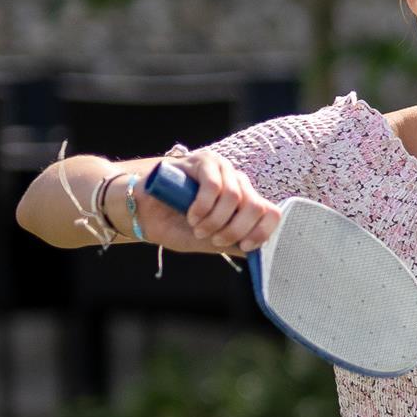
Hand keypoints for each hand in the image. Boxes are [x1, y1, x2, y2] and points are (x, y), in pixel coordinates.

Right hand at [123, 151, 281, 255]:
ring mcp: (223, 169)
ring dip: (215, 220)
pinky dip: (203, 206)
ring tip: (197, 227)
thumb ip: (234, 244)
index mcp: (245, 201)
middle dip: (235, 230)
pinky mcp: (204, 161)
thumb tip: (259, 254)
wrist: (145, 213)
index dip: (263, 231)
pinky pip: (213, 186)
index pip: (271, 212)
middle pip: (255, 206)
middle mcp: (238, 183)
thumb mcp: (209, 242)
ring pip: (234, 197)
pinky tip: (192, 215)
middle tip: (213, 238)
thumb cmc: (177, 226)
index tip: (245, 246)